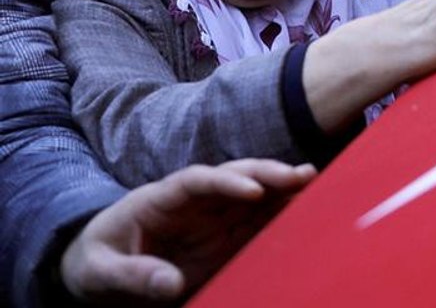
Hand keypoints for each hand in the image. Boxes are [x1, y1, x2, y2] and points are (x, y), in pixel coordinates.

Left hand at [60, 160, 314, 304]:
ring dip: (284, 187)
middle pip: (235, 176)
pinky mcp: (227, 237)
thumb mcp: (101, 272)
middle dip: (268, 173)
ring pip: (255, 194)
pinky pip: (259, 221)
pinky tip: (308, 211)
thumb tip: (170, 283)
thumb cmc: (97, 263)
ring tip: (316, 184)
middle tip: (302, 177)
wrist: (102, 272)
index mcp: (161, 199)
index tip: (253, 191)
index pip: (197, 181)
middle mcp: (195, 201)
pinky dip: (284, 214)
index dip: (226, 181)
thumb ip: (133, 275)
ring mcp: (214, 217)